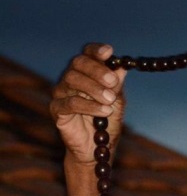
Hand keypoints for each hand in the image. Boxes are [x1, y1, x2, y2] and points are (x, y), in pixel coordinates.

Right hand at [49, 43, 126, 164]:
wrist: (97, 145)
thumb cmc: (107, 118)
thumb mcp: (117, 100)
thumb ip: (117, 84)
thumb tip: (121, 66)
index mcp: (88, 72)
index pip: (88, 53)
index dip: (96, 50)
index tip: (108, 52)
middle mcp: (72, 78)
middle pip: (78, 63)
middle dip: (97, 70)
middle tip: (112, 81)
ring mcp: (62, 92)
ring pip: (72, 80)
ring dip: (94, 89)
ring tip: (110, 101)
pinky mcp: (56, 109)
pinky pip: (69, 102)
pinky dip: (88, 106)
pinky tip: (104, 111)